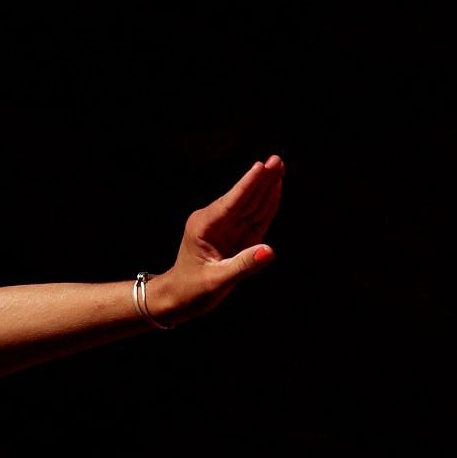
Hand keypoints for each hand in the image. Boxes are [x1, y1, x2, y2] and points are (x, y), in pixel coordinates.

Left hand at [151, 154, 284, 323]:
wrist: (177, 297)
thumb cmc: (191, 290)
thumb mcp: (216, 281)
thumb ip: (243, 266)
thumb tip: (269, 251)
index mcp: (204, 228)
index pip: (232, 203)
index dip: (249, 185)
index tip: (261, 166)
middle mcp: (214, 222)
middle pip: (243, 198)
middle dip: (261, 179)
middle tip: (277, 159)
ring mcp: (224, 227)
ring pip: (250, 204)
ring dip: (266, 186)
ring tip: (279, 166)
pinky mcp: (234, 235)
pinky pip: (254, 216)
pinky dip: (267, 203)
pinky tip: (275, 187)